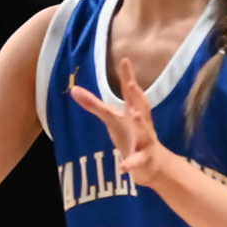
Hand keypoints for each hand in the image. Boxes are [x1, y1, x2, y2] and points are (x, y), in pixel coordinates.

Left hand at [67, 56, 179, 193]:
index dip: (128, 76)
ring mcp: (145, 141)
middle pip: (140, 107)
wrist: (152, 164)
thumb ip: (94, 105)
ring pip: (145, 133)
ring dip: (141, 125)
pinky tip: (124, 167)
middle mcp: (142, 123)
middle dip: (136, 95)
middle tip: (131, 83)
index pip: (131, 92)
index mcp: (134, 111)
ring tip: (135, 116)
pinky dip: (132, 163)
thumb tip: (73, 89)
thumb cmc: (131, 135)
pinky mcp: (144, 159)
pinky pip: (138, 161)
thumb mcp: (112, 119)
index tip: (125, 60)